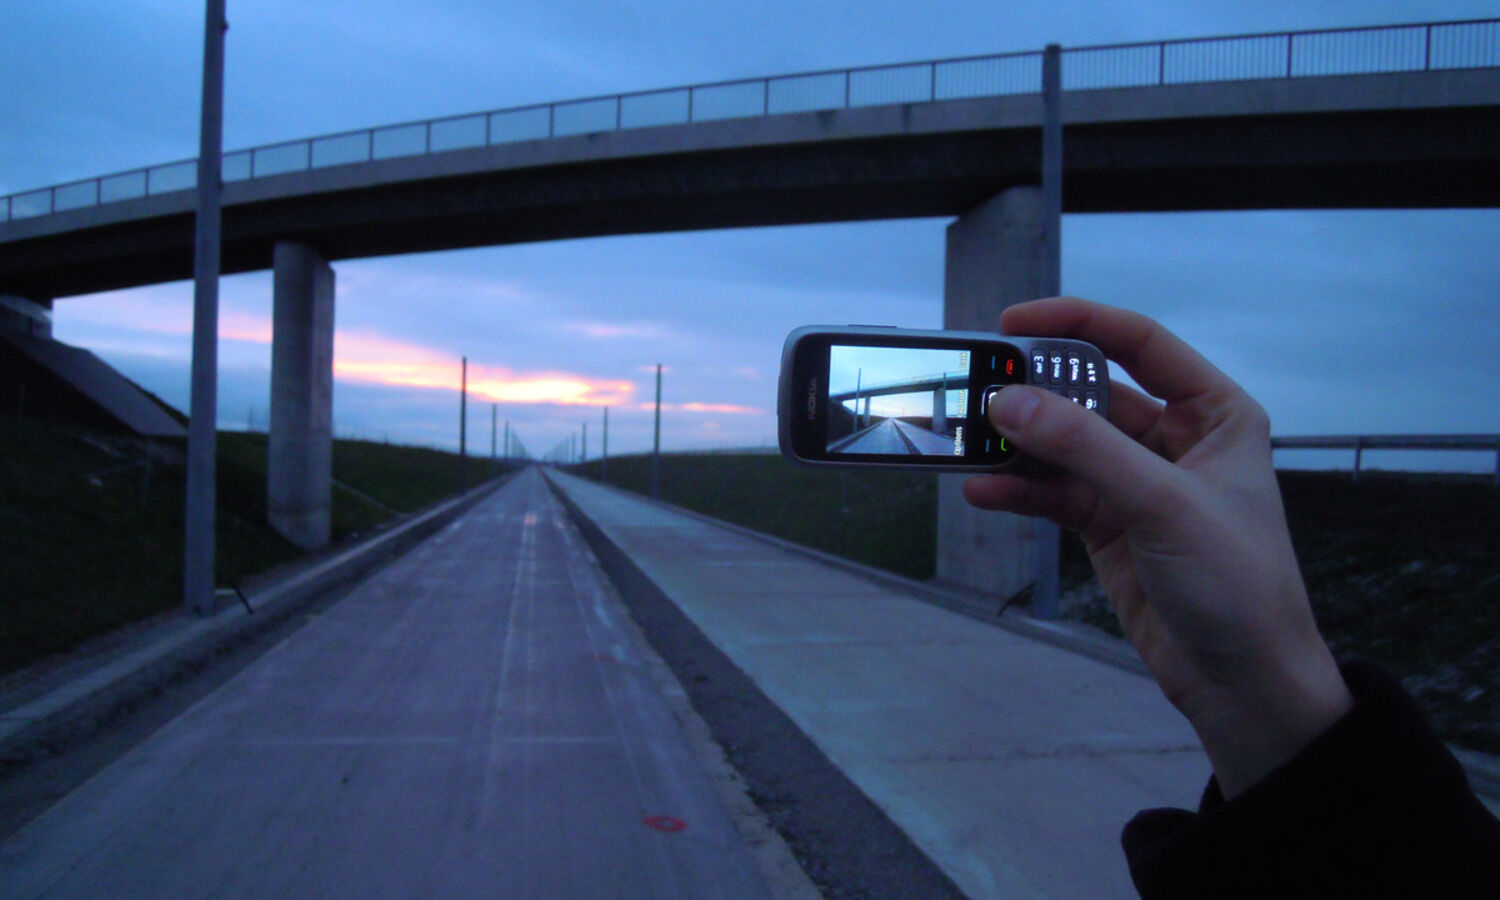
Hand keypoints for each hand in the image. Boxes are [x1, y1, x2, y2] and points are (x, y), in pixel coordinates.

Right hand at [965, 297, 1351, 796]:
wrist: (1244, 684)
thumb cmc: (1235, 582)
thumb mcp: (1161, 503)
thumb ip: (1084, 448)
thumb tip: (1008, 401)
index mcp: (1215, 413)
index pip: (1140, 344)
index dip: (1078, 323)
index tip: (1013, 323)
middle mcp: (1176, 440)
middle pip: (1092, 394)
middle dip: (1036, 393)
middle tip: (977, 389)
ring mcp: (1138, 485)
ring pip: (1066, 447)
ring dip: (1019, 445)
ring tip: (967, 442)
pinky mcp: (1110, 528)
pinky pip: (1055, 494)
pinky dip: (1019, 492)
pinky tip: (982, 491)